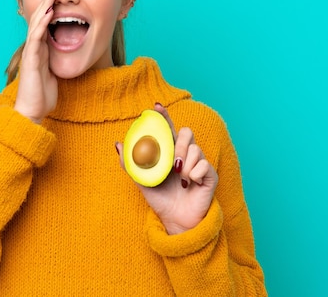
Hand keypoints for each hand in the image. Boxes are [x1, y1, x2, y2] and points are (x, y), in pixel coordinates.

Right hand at [14, 0, 60, 123]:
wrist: (33, 111)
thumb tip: (69, 51)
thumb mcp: (55, 71)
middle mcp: (35, 47)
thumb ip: (59, 59)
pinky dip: (42, 24)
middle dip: (48, 0)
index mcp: (42, 48)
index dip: (52, 6)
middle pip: (40, 18)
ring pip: (37, 24)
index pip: (46, 22)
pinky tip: (48, 13)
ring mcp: (32, 52)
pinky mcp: (31, 60)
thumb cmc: (43, 94)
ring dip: (45, 6)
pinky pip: (36, 38)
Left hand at [116, 103, 218, 233]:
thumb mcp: (141, 181)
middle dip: (179, 144)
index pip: (167, 128)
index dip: (164, 116)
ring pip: (195, 148)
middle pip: (186, 132)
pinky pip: (205, 165)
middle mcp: (184, 154)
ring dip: (186, 164)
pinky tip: (189, 185)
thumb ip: (130, 163)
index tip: (156, 106)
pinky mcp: (209, 174)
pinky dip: (195, 175)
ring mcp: (198, 163)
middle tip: (173, 162)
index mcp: (169, 152)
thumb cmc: (160, 199)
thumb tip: (118, 144)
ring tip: (180, 179)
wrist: (175, 220)